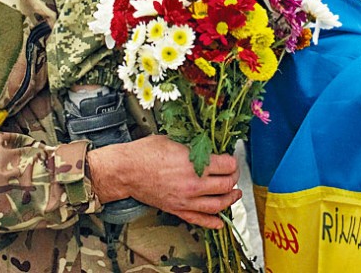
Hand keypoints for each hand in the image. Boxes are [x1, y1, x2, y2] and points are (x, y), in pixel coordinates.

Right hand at [88, 135, 240, 228]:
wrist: (125, 171)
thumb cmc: (145, 152)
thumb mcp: (173, 139)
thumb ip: (193, 144)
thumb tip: (207, 143)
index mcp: (193, 163)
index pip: (227, 165)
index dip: (232, 161)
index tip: (231, 159)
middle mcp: (192, 184)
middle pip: (226, 185)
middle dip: (234, 178)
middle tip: (233, 173)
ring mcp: (185, 199)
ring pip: (217, 205)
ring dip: (230, 200)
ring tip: (235, 194)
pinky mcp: (177, 209)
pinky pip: (199, 219)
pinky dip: (212, 222)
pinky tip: (220, 222)